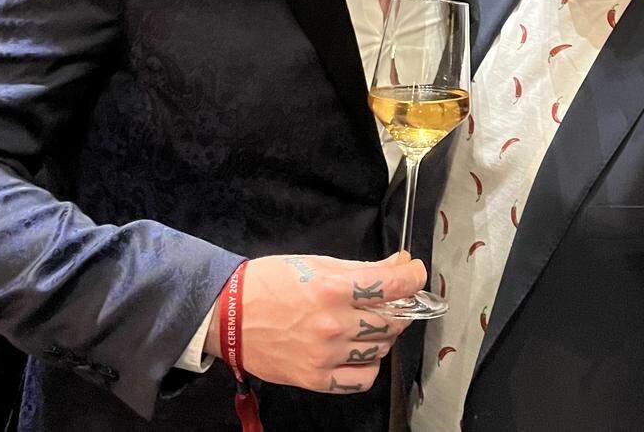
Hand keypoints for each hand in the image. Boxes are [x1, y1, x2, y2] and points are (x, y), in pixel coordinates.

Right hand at [205, 252, 424, 393]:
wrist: (228, 315)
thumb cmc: (270, 283)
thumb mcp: (316, 263)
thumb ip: (362, 268)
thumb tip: (400, 265)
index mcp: (332, 289)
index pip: (393, 285)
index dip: (413, 276)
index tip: (415, 272)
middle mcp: (332, 324)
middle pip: (392, 320)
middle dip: (398, 307)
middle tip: (388, 300)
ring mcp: (325, 355)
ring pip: (380, 349)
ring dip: (382, 335)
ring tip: (365, 324)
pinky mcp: (315, 379)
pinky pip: (362, 379)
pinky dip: (368, 365)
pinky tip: (358, 352)